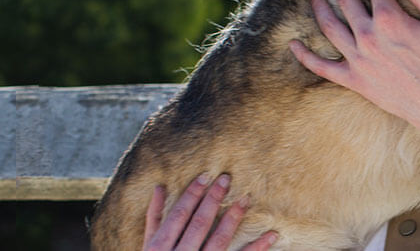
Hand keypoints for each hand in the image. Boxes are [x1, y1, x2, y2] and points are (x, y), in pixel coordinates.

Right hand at [143, 174, 276, 250]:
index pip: (179, 215)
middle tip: (226, 179)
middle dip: (213, 200)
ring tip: (245, 200)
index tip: (206, 177)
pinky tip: (271, 235)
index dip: (192, 194)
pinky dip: (257, 248)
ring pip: (219, 240)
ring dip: (233, 219)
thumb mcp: (148, 245)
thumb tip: (160, 187)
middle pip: (199, 224)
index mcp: (159, 247)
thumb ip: (155, 218)